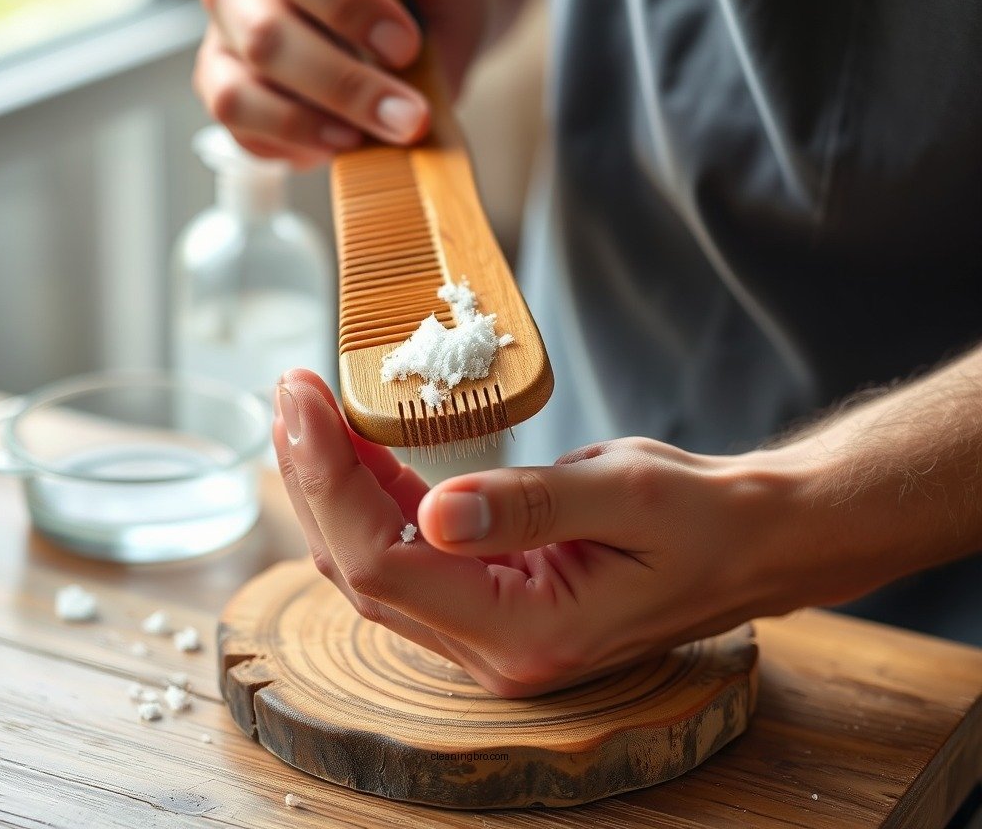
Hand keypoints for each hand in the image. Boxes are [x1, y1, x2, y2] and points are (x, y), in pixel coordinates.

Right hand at [193, 0, 488, 167]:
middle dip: (345, 85)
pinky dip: (294, 145)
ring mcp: (225, 40)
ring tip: (375, 136)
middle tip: (410, 117)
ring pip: (242, 92)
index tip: (407, 46)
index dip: (345, 3)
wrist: (404, 35)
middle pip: (265, 35)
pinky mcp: (225, 94)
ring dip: (315, 125)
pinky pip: (242, 130)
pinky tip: (344, 143)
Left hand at [273, 370, 797, 697]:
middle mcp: (495, 649)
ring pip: (378, 563)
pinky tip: (357, 445)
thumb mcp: (623, 493)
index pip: (387, 564)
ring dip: (335, 487)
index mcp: (528, 632)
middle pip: (364, 569)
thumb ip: (526, 506)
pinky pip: (412, 553)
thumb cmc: (703, 516)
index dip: (329, 482)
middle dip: (314, 478)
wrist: (748, 542)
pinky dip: (376, 497)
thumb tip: (433, 511)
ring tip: (308, 409)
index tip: (302, 400)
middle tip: (290, 390)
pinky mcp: (492, 601)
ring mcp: (489, 632)